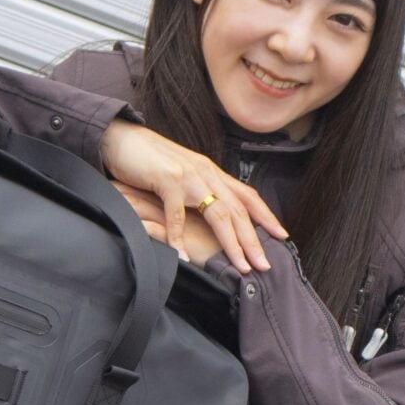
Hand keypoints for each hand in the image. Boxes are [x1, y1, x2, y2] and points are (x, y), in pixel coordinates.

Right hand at [101, 119, 286, 271]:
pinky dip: (180, 237)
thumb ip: (196, 191)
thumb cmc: (148, 160)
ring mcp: (188, 176)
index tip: (281, 236)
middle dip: (254, 240)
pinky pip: (177, 214)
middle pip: (238, 210)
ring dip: (231, 243)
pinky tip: (183, 256)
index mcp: (211, 172)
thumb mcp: (180, 174)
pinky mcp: (167, 180)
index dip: (266, 215)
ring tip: (240, 266)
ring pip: (218, 214)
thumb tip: (206, 212)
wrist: (122, 139)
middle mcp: (206, 173)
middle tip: (264, 265)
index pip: (246, 195)